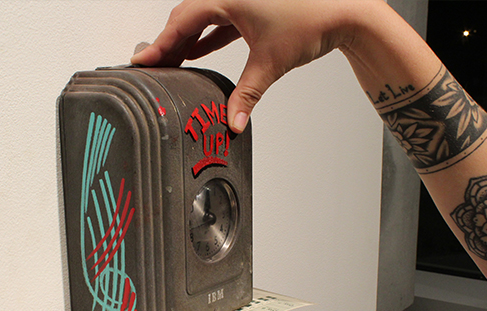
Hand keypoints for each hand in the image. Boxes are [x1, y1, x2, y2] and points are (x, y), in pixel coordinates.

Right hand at [131, 0, 373, 131]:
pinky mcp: (251, 7)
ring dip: (187, 41)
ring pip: (202, 19)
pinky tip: (195, 54)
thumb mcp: (271, 63)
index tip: (142, 61)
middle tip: (152, 68)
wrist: (345, 12)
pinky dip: (207, 37)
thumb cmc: (313, 22)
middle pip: (187, 18)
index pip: (182, 21)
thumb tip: (231, 122)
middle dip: (169, 44)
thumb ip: (246, 95)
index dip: (159, 43)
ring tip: (170, 65)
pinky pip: (219, 21)